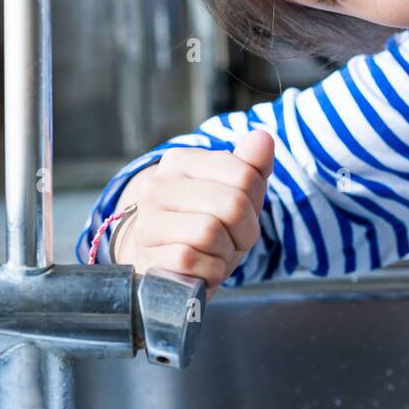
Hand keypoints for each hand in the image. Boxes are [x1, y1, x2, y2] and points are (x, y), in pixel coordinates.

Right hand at [110, 129, 274, 299]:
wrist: (169, 266)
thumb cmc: (207, 226)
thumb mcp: (235, 195)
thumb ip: (251, 166)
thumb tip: (262, 137)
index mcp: (180, 162)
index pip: (244, 174)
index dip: (255, 202)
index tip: (243, 213)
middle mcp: (156, 187)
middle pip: (232, 204)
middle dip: (245, 231)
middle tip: (234, 240)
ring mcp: (147, 222)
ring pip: (210, 232)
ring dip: (226, 252)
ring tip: (216, 253)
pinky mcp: (146, 256)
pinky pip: (193, 260)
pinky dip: (210, 271)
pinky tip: (202, 269)